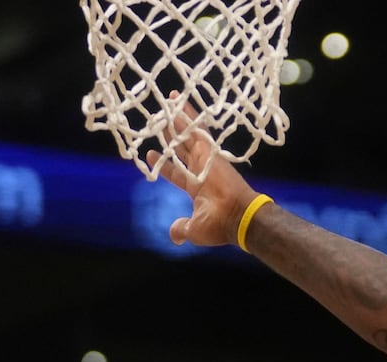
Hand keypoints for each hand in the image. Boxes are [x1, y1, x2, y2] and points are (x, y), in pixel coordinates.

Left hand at [144, 94, 259, 247]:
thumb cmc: (218, 226)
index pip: (176, 172)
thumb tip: (175, 235)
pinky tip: (177, 102)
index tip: (150, 154)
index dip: (163, 163)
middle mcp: (201, 170)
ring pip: (188, 134)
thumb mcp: (194, 230)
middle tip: (159, 119)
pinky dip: (188, 116)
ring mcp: (206, 159)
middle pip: (182, 147)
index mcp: (197, 187)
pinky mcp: (210, 151)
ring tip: (168, 100)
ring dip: (178, 118)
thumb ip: (182, 229)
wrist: (237, 217)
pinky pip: (196, 129)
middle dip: (170, 134)